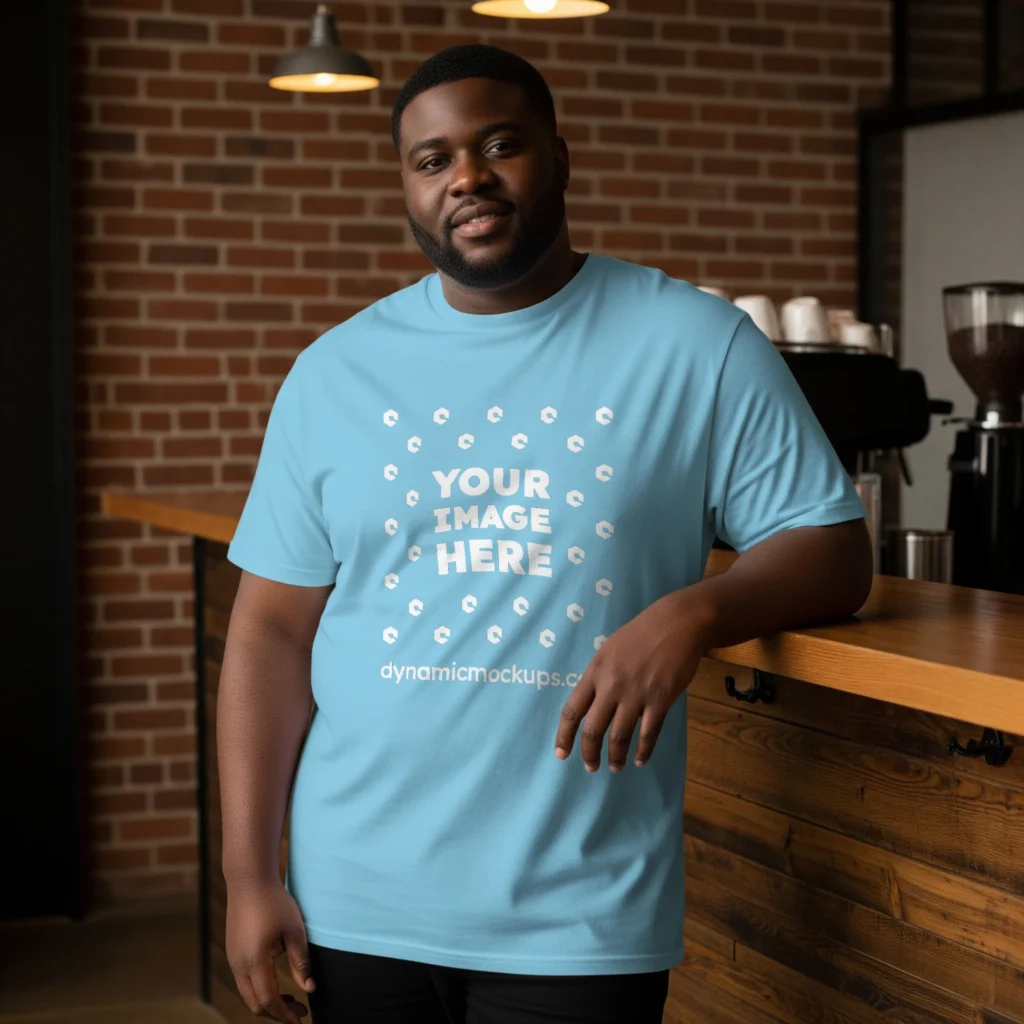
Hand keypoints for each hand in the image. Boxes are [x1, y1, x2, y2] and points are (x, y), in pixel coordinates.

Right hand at [225, 877, 314, 1022]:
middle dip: (276, 1013)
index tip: (301, 1018)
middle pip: (255, 1004)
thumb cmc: (275, 903)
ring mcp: (232, 959)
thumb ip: (300, 963)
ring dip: (267, 1002)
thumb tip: (309, 989)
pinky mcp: (232, 953)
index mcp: (255, 961)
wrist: (249, 881)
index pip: (269, 1000)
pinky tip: (275, 982)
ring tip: (291, 998)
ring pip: (247, 994)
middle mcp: (238, 965)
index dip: (285, 1014)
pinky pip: (243, 982)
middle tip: (299, 1010)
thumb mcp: (294, 931)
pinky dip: (259, 989)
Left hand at [554, 588, 709, 771]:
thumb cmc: (642, 633)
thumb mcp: (610, 649)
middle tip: (591, 768)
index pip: (572, 710)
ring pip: (619, 737)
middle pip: (593, 730)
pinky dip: (643, 751)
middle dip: (589, 754)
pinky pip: (648, 733)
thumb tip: (594, 701)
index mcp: (595, 672)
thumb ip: (600, 675)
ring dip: (616, 757)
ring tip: (616, 767)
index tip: (561, 754)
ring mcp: (636, 695)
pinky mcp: (660, 701)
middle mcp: (611, 686)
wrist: (677, 624)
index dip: (564, 736)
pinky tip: (640, 759)